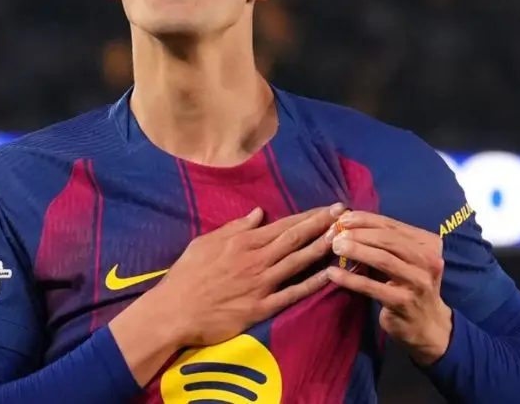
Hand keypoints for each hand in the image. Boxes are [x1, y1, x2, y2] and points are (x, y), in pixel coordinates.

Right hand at [156, 203, 344, 346]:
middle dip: (323, 225)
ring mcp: (261, 284)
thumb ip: (234, 227)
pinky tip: (330, 277)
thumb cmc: (186, 275)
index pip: (284, 225)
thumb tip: (258, 213)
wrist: (173, 311)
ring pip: (298, 262)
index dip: (310, 216)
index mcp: (243, 241)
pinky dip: (312, 285)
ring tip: (344, 237)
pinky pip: (291, 294)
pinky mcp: (261, 307)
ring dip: (322, 248)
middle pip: (296, 239)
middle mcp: (256, 259)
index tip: (330, 208)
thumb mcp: (205, 242)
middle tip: (346, 215)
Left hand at [325, 211, 453, 364]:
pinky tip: (333, 273)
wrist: (428, 325)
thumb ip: (386, 242)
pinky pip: (372, 287)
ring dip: (356, 250)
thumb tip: (350, 223)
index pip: (394, 226)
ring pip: (383, 259)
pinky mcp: (403, 302)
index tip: (344, 218)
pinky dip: (350, 278)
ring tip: (335, 247)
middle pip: (389, 240)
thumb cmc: (410, 285)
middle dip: (360, 233)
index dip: (367, 219)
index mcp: (429, 244)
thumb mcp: (405, 260)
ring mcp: (418, 282)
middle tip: (337, 233)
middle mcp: (429, 260)